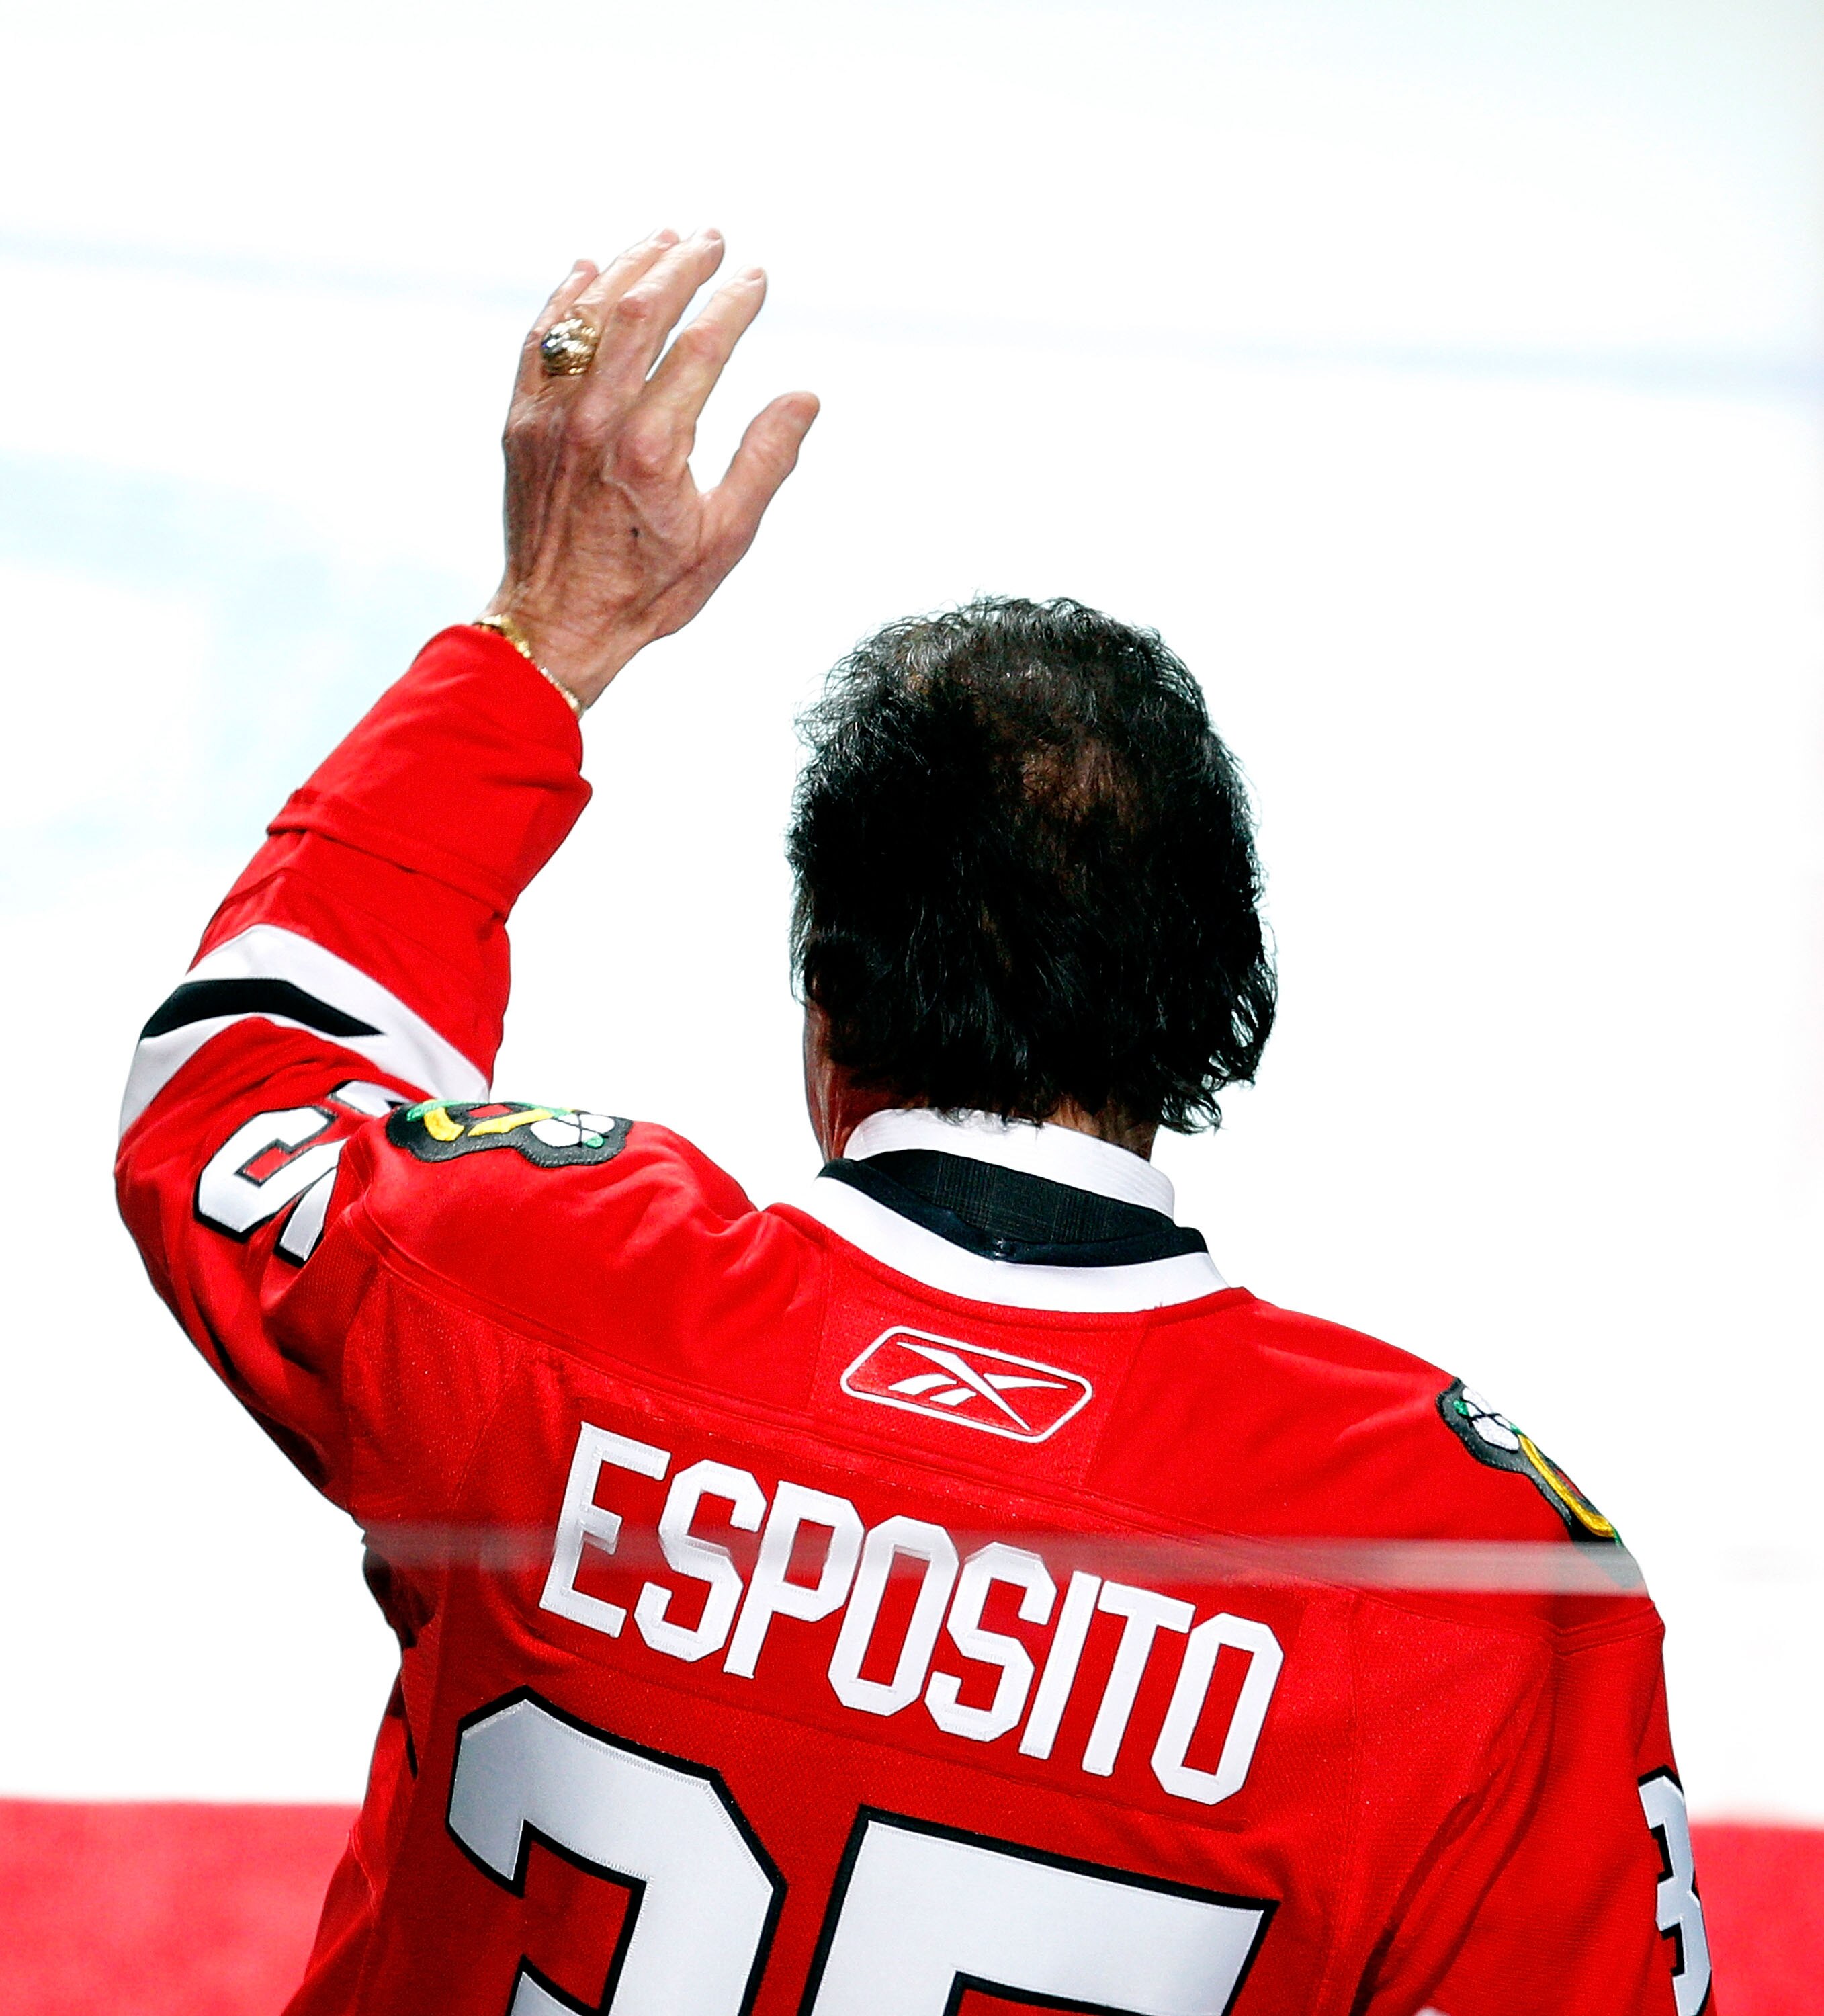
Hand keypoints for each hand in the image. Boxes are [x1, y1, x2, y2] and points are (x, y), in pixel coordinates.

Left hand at [481, 229, 818, 707]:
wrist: (559, 624)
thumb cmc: (648, 589)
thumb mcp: (725, 539)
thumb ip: (765, 462)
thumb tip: (803, 397)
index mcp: (652, 448)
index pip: (701, 346)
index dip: (733, 303)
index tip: (755, 277)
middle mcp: (595, 420)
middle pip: (642, 311)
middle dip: (682, 264)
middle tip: (712, 239)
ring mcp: (550, 416)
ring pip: (589, 314)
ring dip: (629, 266)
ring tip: (662, 240)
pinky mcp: (520, 421)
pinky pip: (540, 340)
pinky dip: (564, 298)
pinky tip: (588, 269)